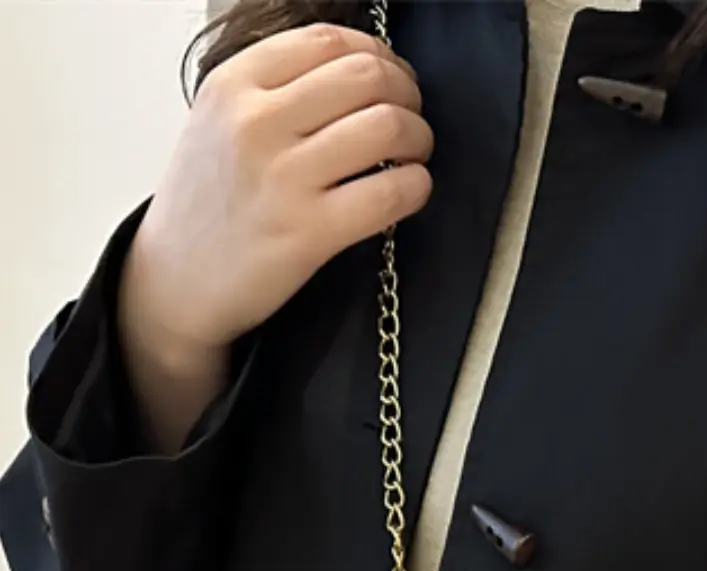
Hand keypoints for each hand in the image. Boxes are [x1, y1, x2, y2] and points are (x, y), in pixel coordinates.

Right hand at [124, 22, 432, 361]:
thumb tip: (359, 69)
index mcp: (234, 84)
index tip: (392, 76)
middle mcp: (256, 122)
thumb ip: (276, 87)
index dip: (378, 55)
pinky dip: (416, 186)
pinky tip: (409, 190)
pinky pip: (390, 193)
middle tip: (410, 118)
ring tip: (412, 156)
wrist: (175, 281)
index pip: (328, 42)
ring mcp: (283, 178)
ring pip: (387, 127)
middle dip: (406, 95)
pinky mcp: (309, 232)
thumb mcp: (218, 120)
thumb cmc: (206, 203)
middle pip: (366, 77)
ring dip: (418, 139)